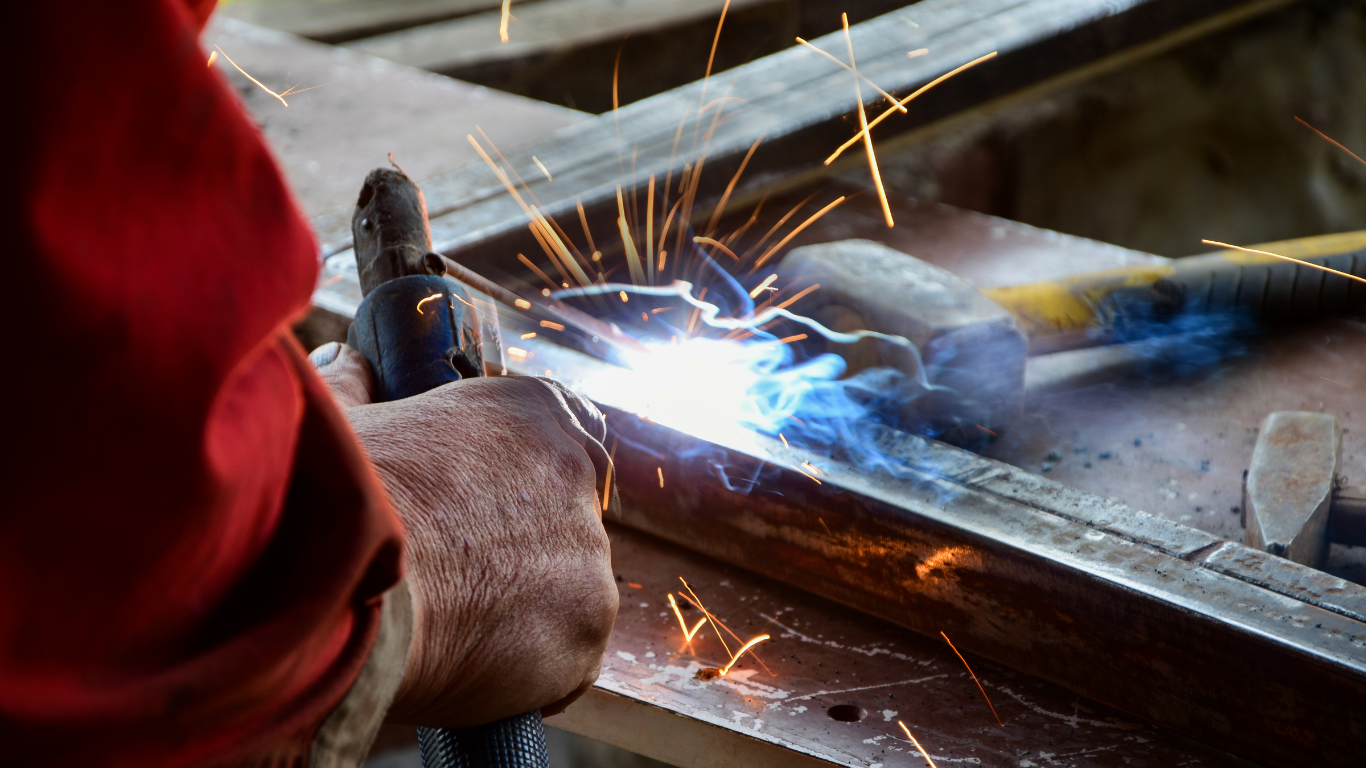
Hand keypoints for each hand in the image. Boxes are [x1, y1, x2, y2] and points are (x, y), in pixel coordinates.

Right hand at [311, 342, 616, 726]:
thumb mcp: (339, 418)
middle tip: (462, 577)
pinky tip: (471, 670)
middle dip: (526, 548)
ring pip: (569, 590)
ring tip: (451, 629)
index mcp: (529, 408)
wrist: (334, 579)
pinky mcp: (587, 626)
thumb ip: (356, 385)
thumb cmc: (330, 493)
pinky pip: (569, 659)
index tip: (493, 508)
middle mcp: (576, 470)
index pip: (564, 433)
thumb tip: (346, 359)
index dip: (529, 476)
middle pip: (568, 517)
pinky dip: (529, 672)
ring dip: (524, 611)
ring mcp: (590, 551)